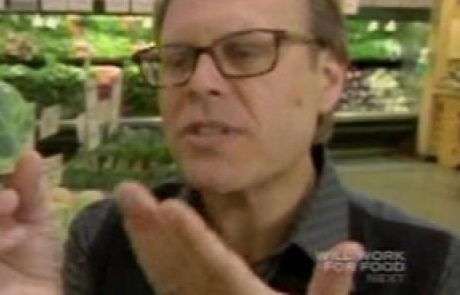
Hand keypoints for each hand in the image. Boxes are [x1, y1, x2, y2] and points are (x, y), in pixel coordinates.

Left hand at [116, 182, 362, 294]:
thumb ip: (331, 286)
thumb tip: (351, 246)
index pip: (217, 263)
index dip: (193, 237)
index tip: (169, 207)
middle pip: (178, 262)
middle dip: (152, 226)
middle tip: (127, 191)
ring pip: (164, 271)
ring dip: (142, 236)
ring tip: (124, 202)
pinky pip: (164, 283)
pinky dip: (147, 256)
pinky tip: (134, 231)